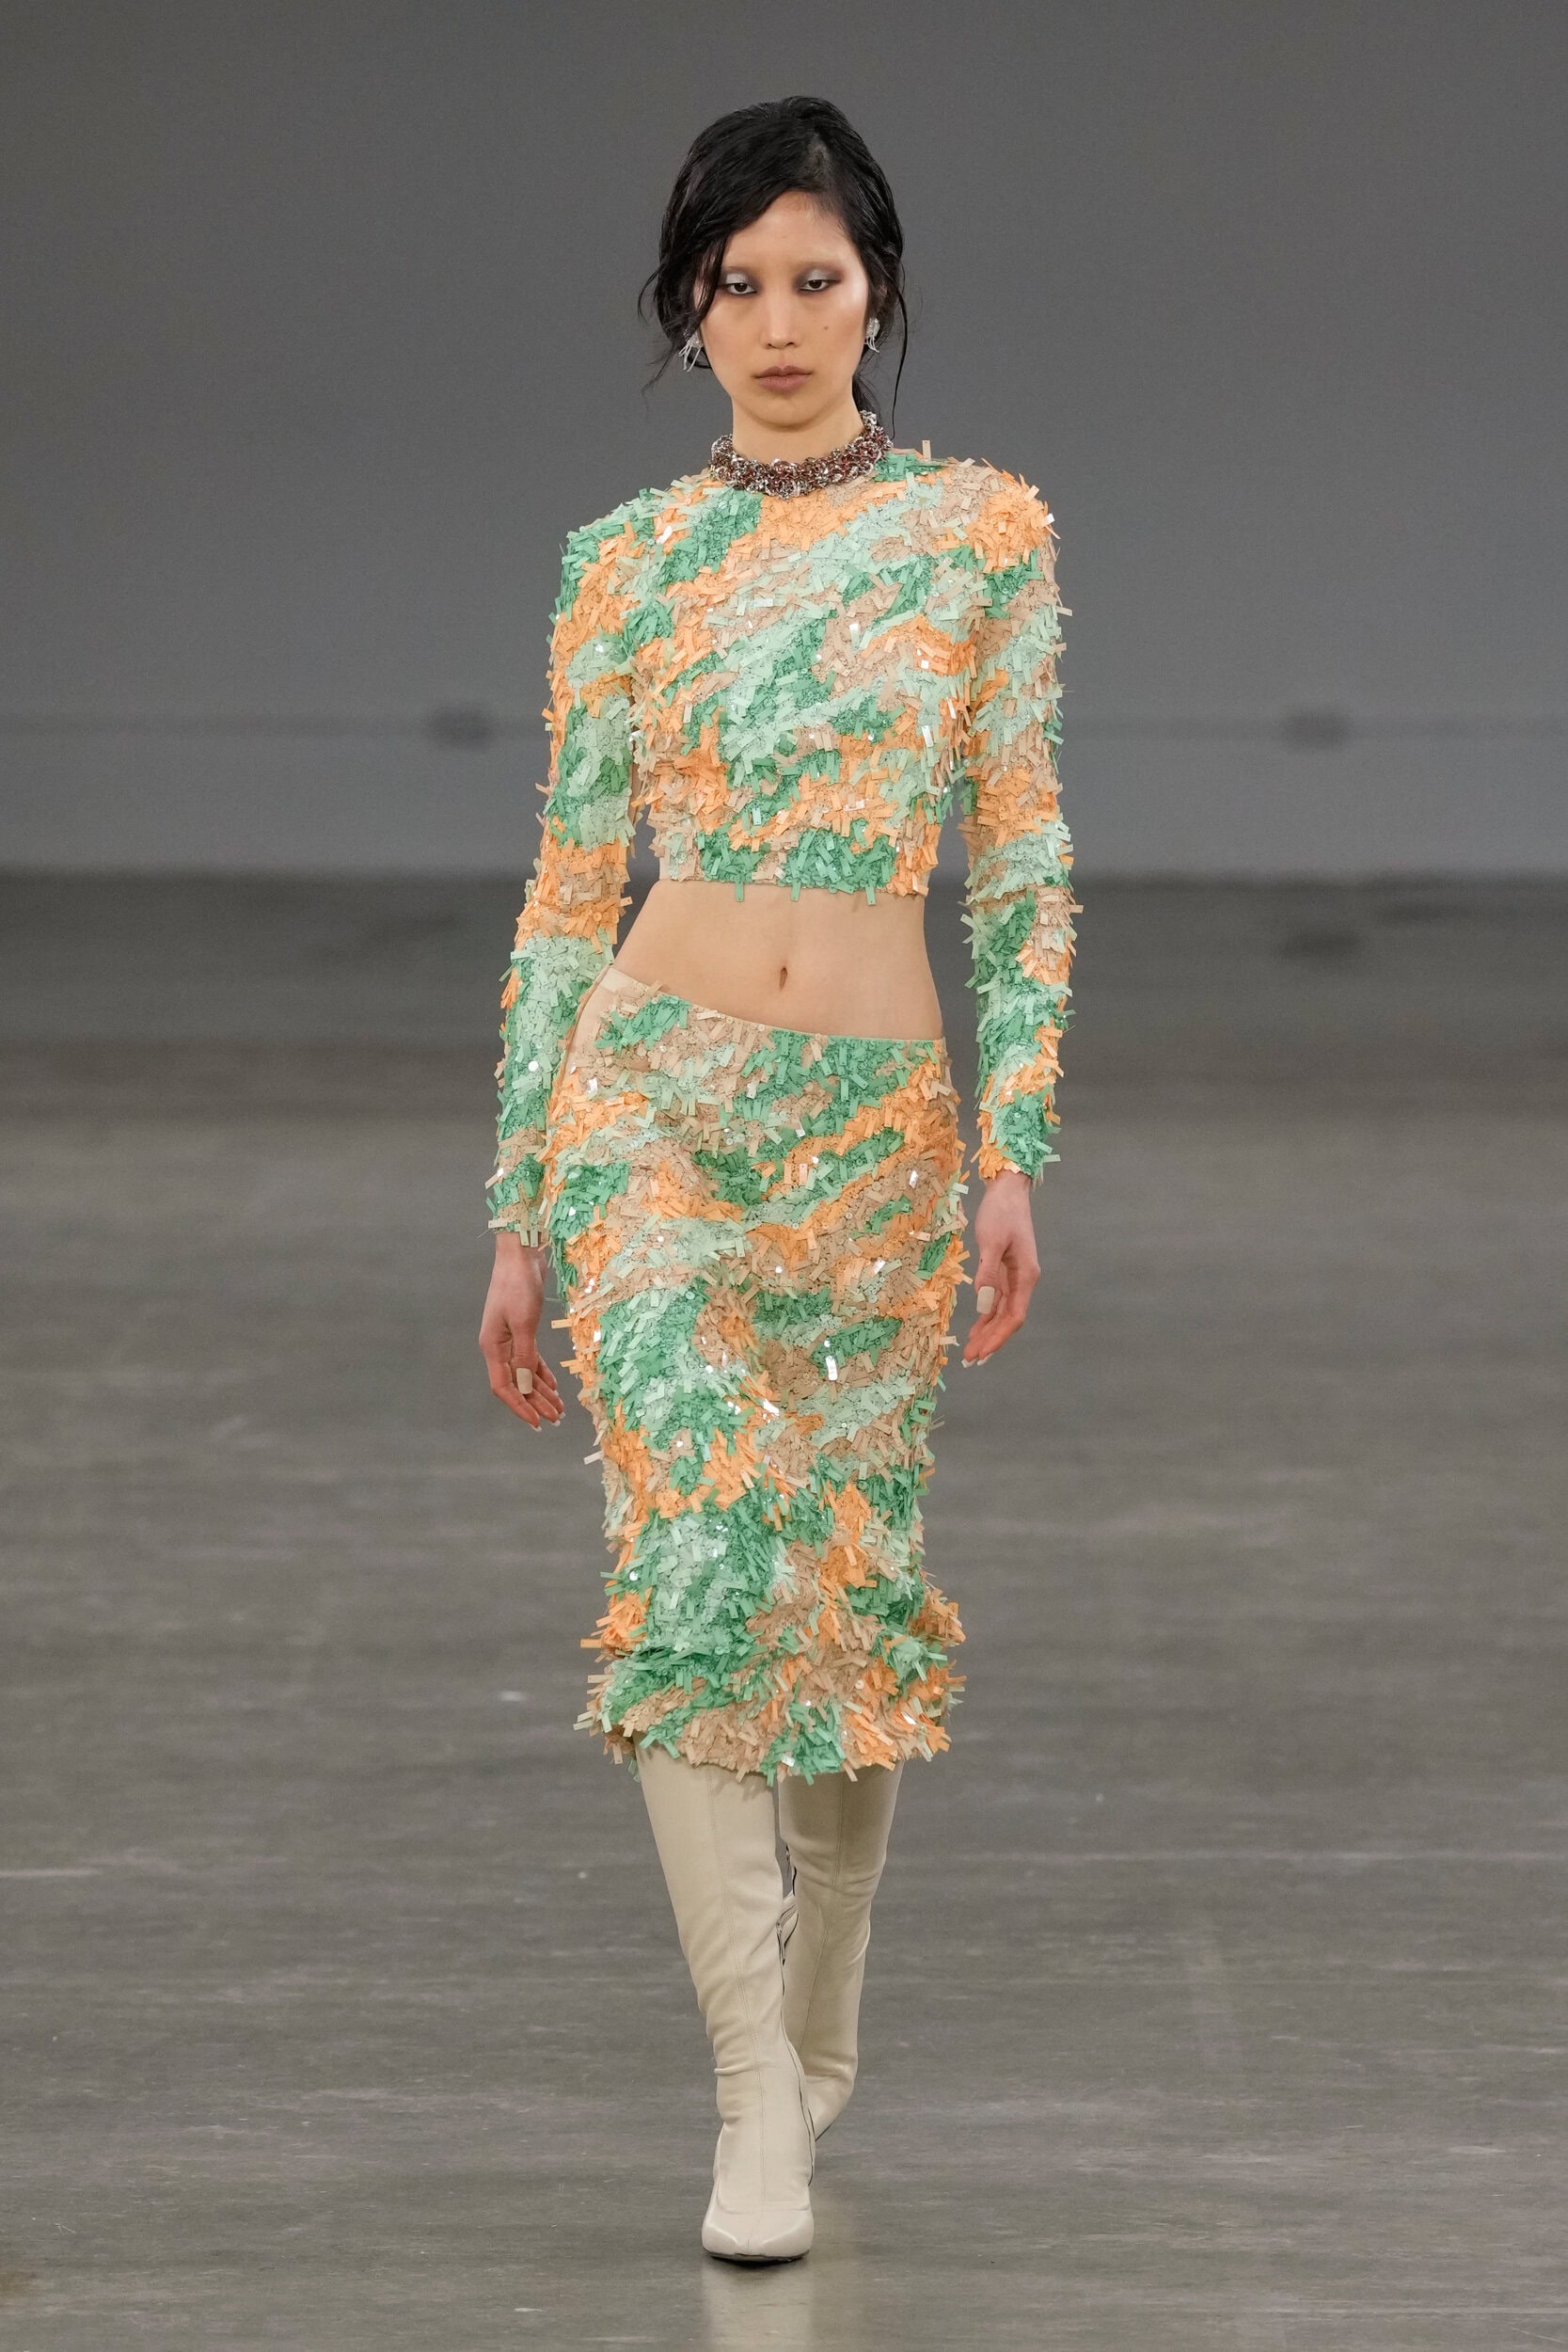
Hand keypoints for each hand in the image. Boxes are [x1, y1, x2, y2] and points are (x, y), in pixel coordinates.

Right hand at [479, 1233, 564, 1429]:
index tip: (537, 1423)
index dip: (520, 1407)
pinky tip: (553, 1384)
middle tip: (556, 1419)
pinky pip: (530, 1358)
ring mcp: (509, 1338)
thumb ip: (524, 1355)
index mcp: (492, 1347)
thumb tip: (524, 1385)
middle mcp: (498, 1346)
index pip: (504, 1387)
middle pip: (517, 1383)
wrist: (520, 1254)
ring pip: (525, 1372)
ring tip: (559, 1407)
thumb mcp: (523, 1323)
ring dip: (541, 1390)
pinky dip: (541, 1372)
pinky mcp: (522, 1329)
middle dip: (536, 1402)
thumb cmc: (518, 1285)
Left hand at [962, 1168, 1039, 1366]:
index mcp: (1026, 1276)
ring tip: (972, 1352)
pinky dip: (986, 1316)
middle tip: (970, 1360)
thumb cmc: (1001, 1211)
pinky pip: (996, 1301)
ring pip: (1002, 1313)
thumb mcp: (991, 1240)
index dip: (998, 1337)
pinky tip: (975, 1328)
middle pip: (1008, 1319)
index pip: (1014, 1316)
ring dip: (988, 1332)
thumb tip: (982, 1304)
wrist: (1008, 1190)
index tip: (981, 1353)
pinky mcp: (1004, 1271)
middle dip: (991, 1340)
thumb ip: (988, 1273)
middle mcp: (1023, 1280)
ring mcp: (1014, 1277)